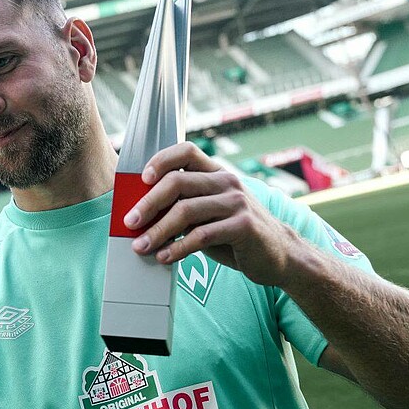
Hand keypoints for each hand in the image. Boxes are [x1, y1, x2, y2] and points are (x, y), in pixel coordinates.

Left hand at [123, 142, 308, 287]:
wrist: (280, 256)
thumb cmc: (236, 235)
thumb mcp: (210, 215)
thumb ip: (184, 207)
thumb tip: (141, 213)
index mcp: (217, 173)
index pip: (186, 151)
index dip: (161, 159)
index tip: (141, 179)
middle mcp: (227, 182)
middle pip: (178, 182)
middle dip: (148, 203)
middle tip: (129, 222)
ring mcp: (237, 203)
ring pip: (186, 211)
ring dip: (157, 231)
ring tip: (140, 247)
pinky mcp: (243, 226)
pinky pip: (201, 236)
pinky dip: (178, 248)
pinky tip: (164, 257)